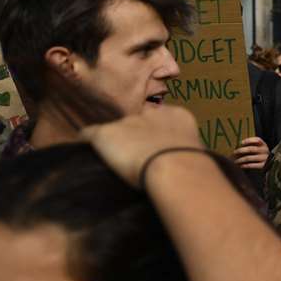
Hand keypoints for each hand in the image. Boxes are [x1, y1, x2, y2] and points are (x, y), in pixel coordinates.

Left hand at [80, 106, 205, 188]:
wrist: (173, 167)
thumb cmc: (191, 165)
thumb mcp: (194, 151)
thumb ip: (182, 147)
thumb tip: (178, 157)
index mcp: (176, 115)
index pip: (160, 117)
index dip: (155, 132)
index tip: (154, 146)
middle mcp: (151, 114)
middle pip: (136, 121)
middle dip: (135, 134)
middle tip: (137, 154)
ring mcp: (127, 122)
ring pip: (115, 130)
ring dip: (116, 141)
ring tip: (115, 159)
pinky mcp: (105, 133)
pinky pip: (88, 134)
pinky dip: (87, 142)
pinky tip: (85, 151)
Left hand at [232, 136, 269, 170]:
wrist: (269, 164)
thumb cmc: (259, 154)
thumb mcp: (258, 148)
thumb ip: (251, 146)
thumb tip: (237, 146)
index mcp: (263, 144)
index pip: (257, 140)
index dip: (249, 140)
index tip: (241, 142)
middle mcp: (265, 150)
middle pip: (250, 149)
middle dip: (240, 150)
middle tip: (234, 152)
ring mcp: (264, 158)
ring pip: (249, 158)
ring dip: (240, 159)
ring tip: (235, 161)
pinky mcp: (263, 165)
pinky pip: (251, 165)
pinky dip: (245, 165)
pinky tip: (241, 166)